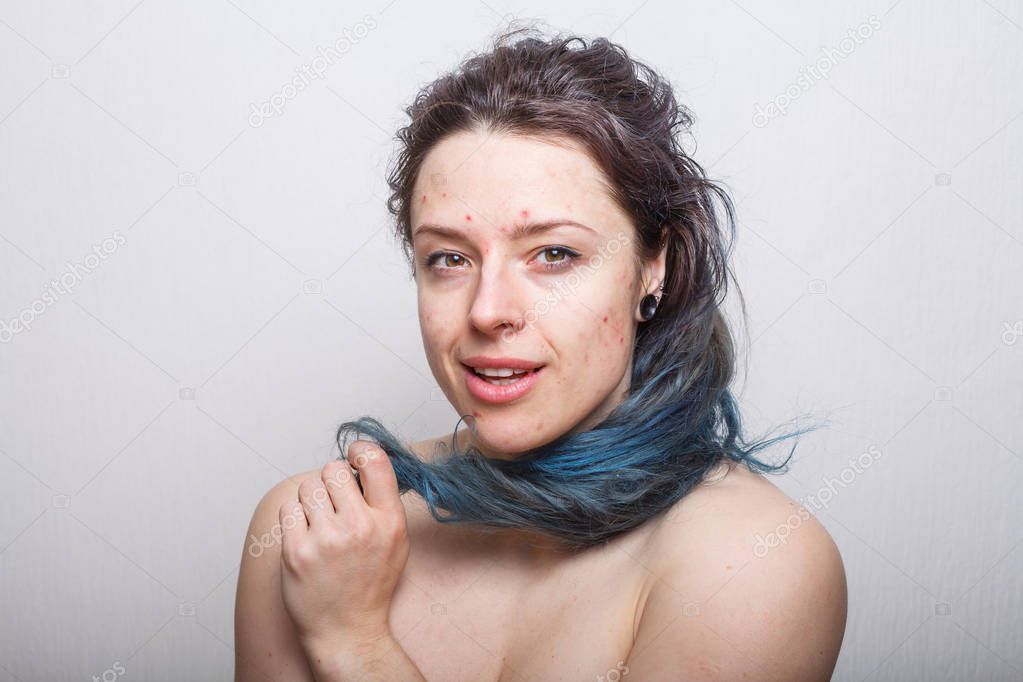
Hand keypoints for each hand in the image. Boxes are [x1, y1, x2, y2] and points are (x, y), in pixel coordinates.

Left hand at [278, 441, 410, 653]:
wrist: (347, 631)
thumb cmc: (370, 584)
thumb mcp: (396, 542)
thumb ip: (383, 503)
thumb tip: (362, 463)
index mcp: (390, 521)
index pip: (375, 460)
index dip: (360, 450)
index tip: (353, 456)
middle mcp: (360, 527)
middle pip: (333, 469)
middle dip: (330, 480)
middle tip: (332, 502)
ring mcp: (326, 539)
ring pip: (308, 486)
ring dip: (310, 498)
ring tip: (318, 521)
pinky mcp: (296, 552)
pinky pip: (288, 508)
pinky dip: (294, 517)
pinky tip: (305, 534)